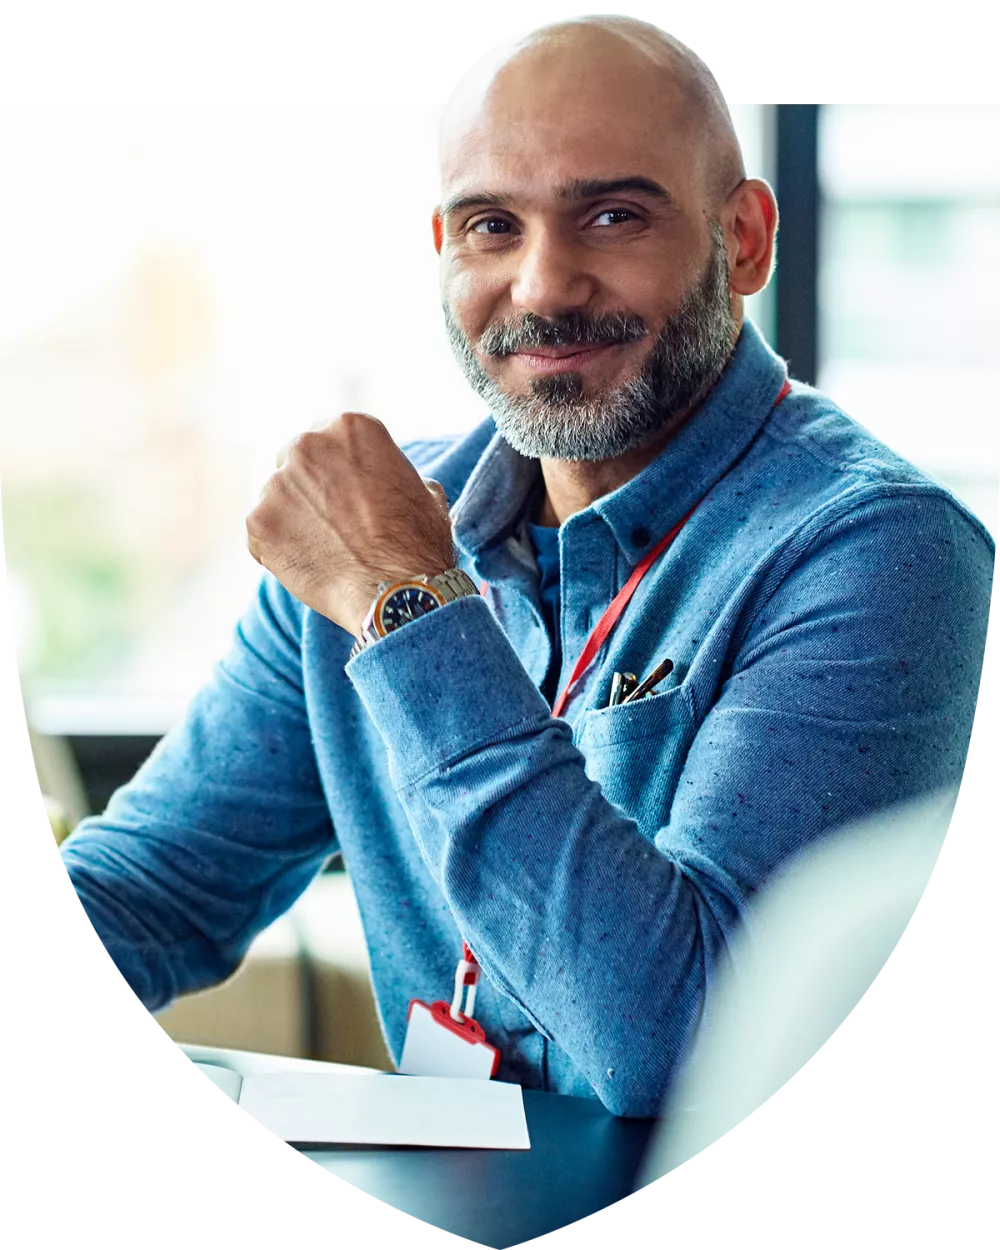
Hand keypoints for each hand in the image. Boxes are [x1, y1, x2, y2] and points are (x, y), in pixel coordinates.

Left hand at [246, 412, 454, 634]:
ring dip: (293, 518)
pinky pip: (261, 534)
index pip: (329, 436)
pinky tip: (310, 566)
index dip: (337, 466)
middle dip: (308, 487)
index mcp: (350, 428)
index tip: (346, 490)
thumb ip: (392, 474)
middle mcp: (307, 445)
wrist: (397, 591)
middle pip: (295, 460)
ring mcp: (277, 484)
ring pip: (276, 497)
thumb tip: (388, 482)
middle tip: (331, 521)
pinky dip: (278, 550)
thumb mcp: (423, 490)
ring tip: (324, 550)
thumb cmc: (418, 544)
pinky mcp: (258, 522)